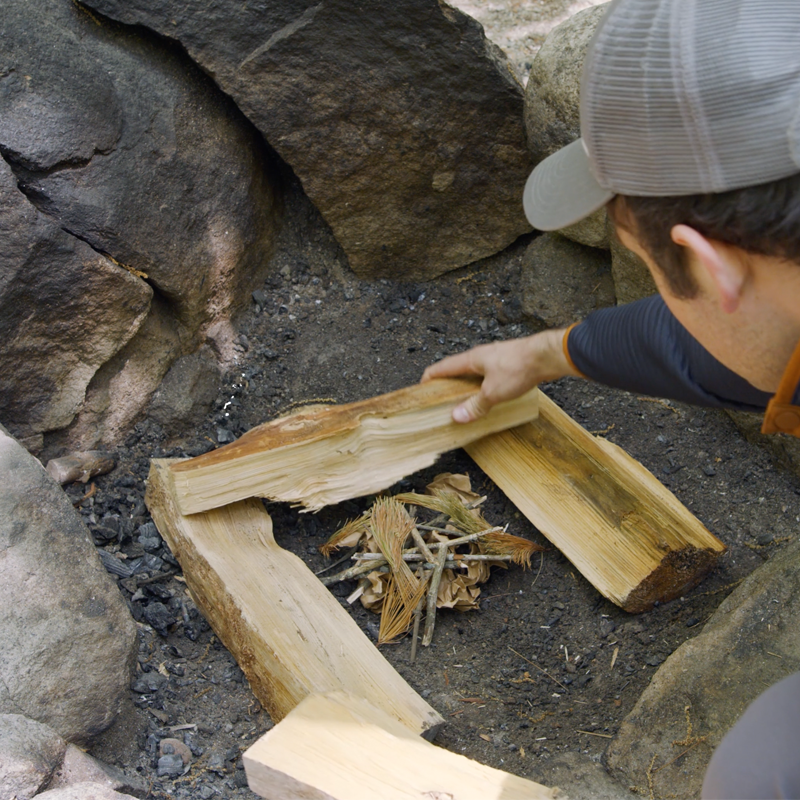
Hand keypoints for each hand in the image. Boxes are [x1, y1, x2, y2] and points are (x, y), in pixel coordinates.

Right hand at [421, 327, 579, 421]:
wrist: (547, 356)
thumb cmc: (519, 368)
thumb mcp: (493, 392)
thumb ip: (475, 405)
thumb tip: (457, 417)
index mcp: (471, 359)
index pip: (443, 367)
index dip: (430, 378)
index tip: (422, 388)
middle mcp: (481, 355)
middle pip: (458, 369)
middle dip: (448, 384)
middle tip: (442, 400)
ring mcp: (496, 357)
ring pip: (475, 372)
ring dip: (467, 386)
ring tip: (465, 401)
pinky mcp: (510, 362)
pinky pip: (489, 375)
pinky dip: (483, 386)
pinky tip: (489, 396)